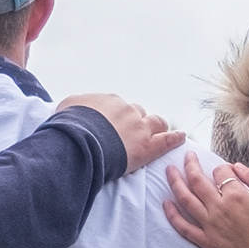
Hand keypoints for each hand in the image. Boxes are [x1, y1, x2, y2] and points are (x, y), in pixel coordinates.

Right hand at [61, 93, 186, 170]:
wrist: (81, 140)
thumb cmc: (70, 125)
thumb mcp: (66, 107)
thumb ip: (74, 106)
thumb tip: (73, 108)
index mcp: (109, 102)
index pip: (118, 107)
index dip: (117, 117)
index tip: (113, 124)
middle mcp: (127, 111)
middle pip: (137, 113)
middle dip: (136, 121)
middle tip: (131, 132)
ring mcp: (140, 127)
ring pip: (155, 123)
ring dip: (157, 127)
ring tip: (158, 133)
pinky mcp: (148, 146)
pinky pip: (167, 140)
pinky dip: (175, 138)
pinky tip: (182, 137)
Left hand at [163, 155, 248, 247]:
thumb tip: (237, 167)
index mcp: (237, 194)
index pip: (221, 172)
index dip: (222, 168)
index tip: (225, 171)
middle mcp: (219, 207)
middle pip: (198, 180)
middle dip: (190, 164)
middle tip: (186, 156)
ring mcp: (210, 225)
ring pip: (186, 199)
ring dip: (175, 183)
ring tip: (169, 171)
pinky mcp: (207, 242)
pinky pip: (184, 228)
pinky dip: (173, 215)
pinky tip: (166, 204)